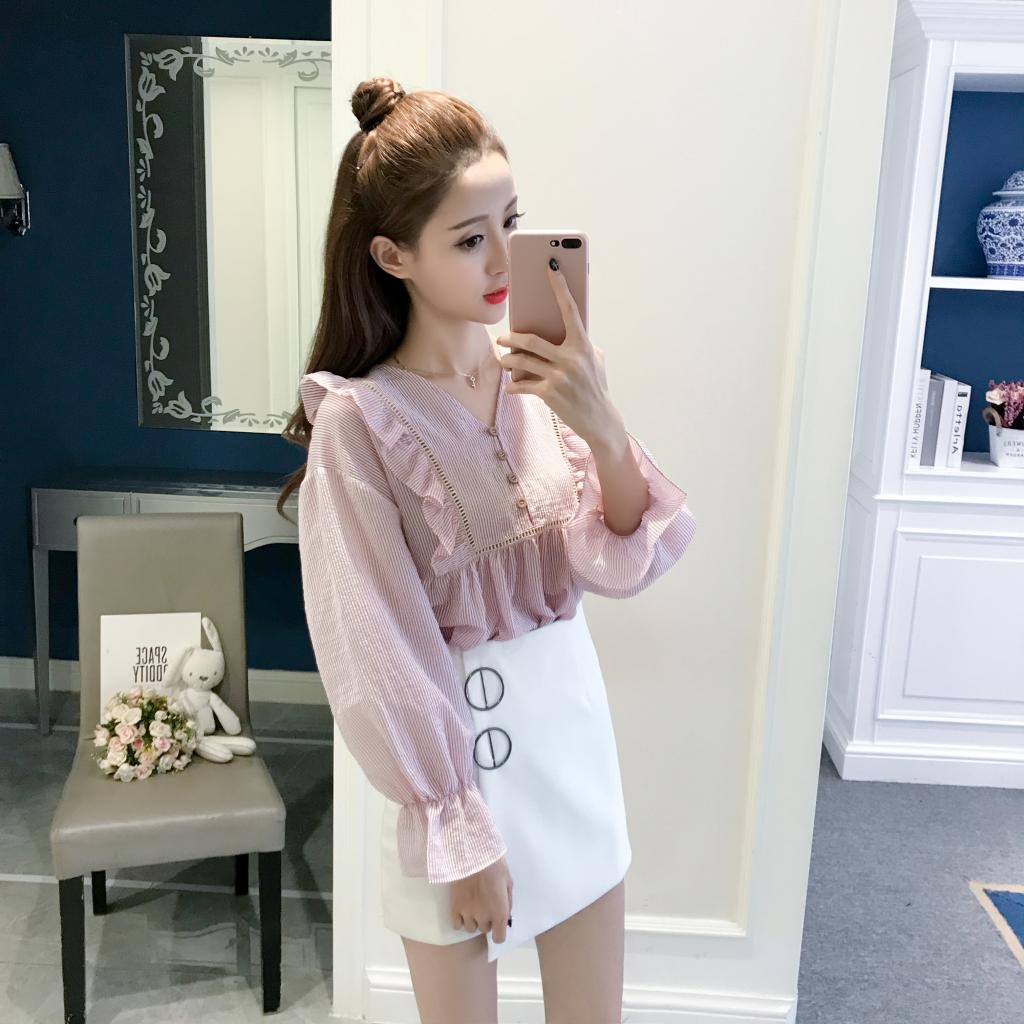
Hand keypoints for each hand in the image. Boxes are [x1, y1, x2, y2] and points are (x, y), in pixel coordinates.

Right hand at [449, 854, 513, 942]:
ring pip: (470, 928)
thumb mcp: (508, 882)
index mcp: (499, 913)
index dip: (498, 932)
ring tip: (474, 905)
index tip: (497, 924)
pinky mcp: (455, 907)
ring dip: (473, 920)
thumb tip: (505, 915)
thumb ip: (507, 902)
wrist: (474, 853)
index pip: (499, 938)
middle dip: (486, 919)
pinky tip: (463, 909)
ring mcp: (467, 913)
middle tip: (486, 904)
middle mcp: (483, 917)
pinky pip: (456, 924)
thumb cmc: (495, 865)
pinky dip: (460, 919)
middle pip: (484, 929)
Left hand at [496, 259, 617, 447]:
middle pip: (531, 340)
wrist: (600, 419)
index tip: (551, 268)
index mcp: (583, 345)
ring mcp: (559, 377)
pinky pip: (523, 386)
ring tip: (503, 360)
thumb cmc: (595, 386)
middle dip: (511, 338)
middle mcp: (570, 358)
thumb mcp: (595, 361)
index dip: (560, 287)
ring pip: (522, 362)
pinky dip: (514, 387)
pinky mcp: (549, 394)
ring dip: (507, 360)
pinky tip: (510, 387)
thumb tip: (562, 329)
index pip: (569, 310)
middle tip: (503, 338)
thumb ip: (580, 344)